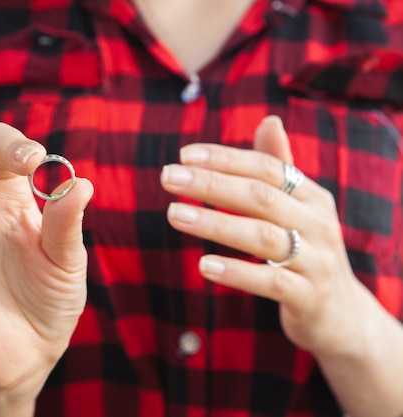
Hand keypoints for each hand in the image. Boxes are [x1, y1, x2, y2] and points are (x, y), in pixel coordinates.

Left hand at [160, 116, 370, 356]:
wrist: (341, 312)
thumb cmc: (307, 250)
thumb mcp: (299, 208)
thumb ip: (280, 168)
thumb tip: (269, 120)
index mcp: (312, 197)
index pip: (267, 168)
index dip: (226, 159)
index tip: (184, 156)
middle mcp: (318, 223)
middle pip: (260, 196)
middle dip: (211, 184)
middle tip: (168, 178)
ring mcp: (316, 261)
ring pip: (263, 236)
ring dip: (216, 223)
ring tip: (175, 214)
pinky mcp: (309, 297)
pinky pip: (272, 282)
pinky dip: (238, 271)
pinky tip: (204, 265)